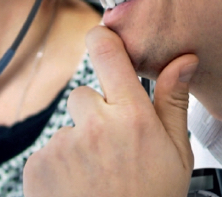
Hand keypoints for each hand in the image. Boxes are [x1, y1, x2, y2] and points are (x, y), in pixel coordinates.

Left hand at [23, 25, 198, 196]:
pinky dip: (59, 165)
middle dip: (96, 114)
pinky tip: (78, 187)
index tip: (103, 40)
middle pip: (85, 94)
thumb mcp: (176, 154)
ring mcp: (63, 145)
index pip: (106, 51)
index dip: (102, 39)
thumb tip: (183, 59)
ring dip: (79, 143)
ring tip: (97, 175)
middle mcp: (94, 125)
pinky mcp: (38, 164)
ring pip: (69, 126)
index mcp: (132, 117)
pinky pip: (49, 150)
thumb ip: (173, 101)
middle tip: (112, 149)